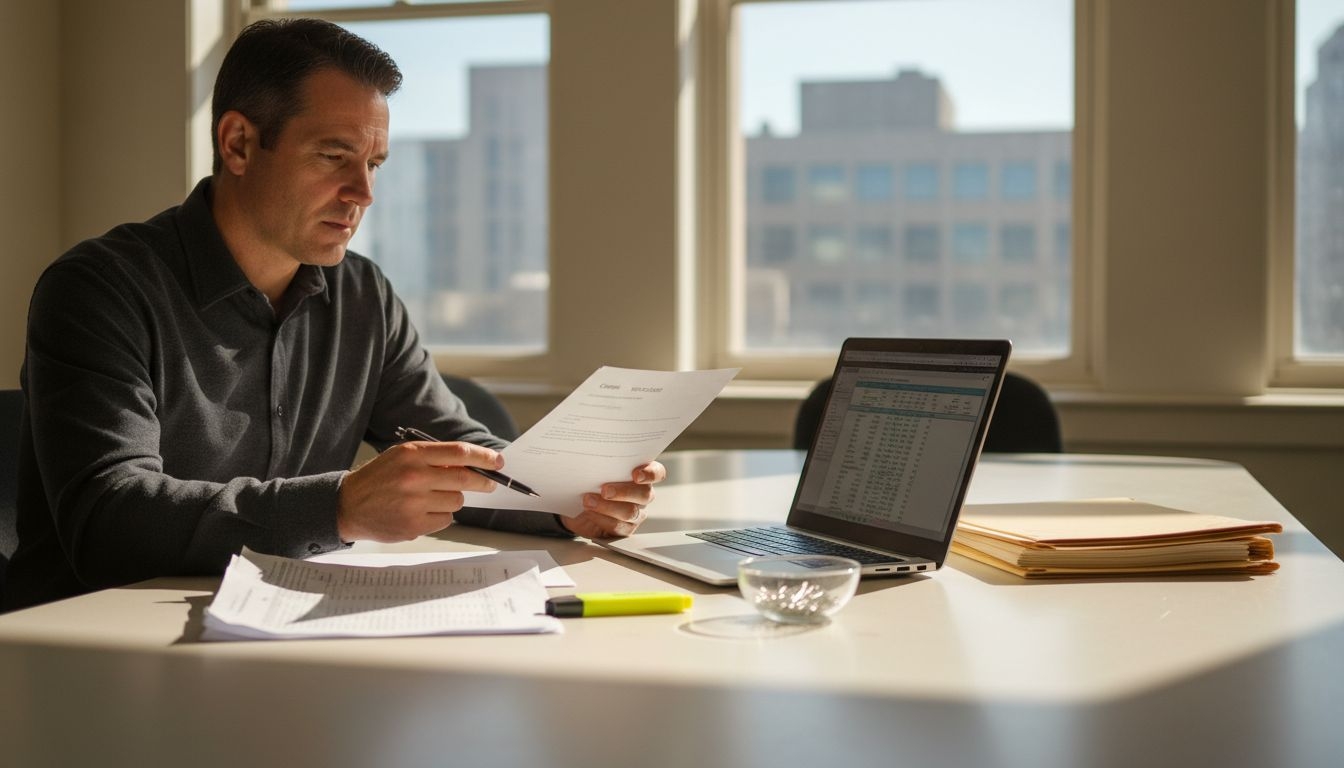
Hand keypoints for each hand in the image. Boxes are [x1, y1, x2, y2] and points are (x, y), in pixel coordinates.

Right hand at [337, 441, 501, 541]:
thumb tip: (472, 463)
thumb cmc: (380, 478)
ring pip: (456, 502)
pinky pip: (445, 520)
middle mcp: (414, 477)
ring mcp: (414, 503)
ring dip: (452, 499)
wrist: (348, 505)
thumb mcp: (402, 456)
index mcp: (412, 455)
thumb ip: (434, 457)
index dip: (484, 457)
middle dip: (483, 481)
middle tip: (489, 483)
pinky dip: (440, 516)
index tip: (498, 461)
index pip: (459, 452)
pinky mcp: (414, 525)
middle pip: (465, 479)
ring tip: (431, 498)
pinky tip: (422, 512)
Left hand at [561, 461, 665, 538]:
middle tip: (604, 490)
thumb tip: (595, 459)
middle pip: (645, 494)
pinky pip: (618, 526)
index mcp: (642, 475)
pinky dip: (601, 518)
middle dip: (624, 492)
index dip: (650, 474)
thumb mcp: (594, 468)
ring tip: (588, 501)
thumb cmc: (590, 481)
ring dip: (607, 506)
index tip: (636, 475)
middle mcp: (643, 494)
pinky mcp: (624, 528)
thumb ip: (602, 463)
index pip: (657, 473)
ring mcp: (636, 513)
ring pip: (631, 512)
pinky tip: (589, 512)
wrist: (576, 504)